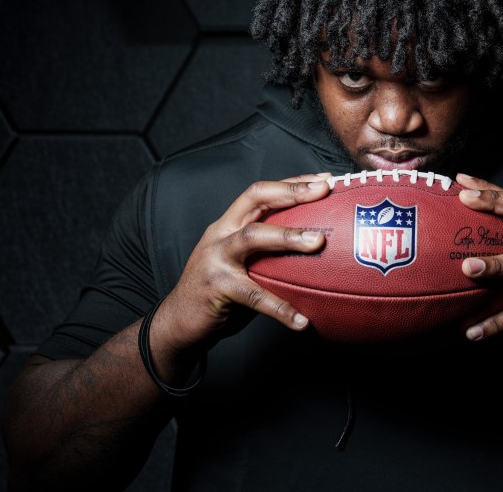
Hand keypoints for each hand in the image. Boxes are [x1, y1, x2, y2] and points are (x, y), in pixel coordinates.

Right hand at [150, 173, 331, 360]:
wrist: (178, 321)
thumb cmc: (219, 290)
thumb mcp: (241, 261)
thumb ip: (268, 251)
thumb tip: (318, 249)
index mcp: (229, 224)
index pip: (261, 192)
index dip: (292, 183)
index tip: (324, 180)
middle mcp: (221, 234)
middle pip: (256, 200)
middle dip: (291, 192)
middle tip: (324, 192)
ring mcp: (216, 258)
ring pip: (253, 237)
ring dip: (288, 236)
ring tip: (318, 243)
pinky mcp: (216, 287)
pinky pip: (254, 296)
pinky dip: (280, 308)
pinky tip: (301, 321)